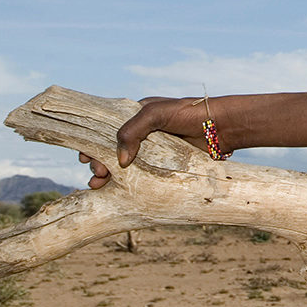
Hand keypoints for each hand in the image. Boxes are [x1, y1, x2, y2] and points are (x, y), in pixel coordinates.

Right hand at [80, 96, 204, 188]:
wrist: (221, 128)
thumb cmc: (189, 114)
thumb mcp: (156, 114)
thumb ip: (133, 131)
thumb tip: (120, 162)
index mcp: (136, 117)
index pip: (106, 131)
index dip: (93, 144)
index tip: (85, 158)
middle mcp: (142, 134)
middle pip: (111, 151)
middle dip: (99, 164)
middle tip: (98, 175)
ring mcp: (152, 151)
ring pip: (122, 166)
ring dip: (107, 177)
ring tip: (98, 186)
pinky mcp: (163, 166)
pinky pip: (140, 176)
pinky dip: (126, 185)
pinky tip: (114, 192)